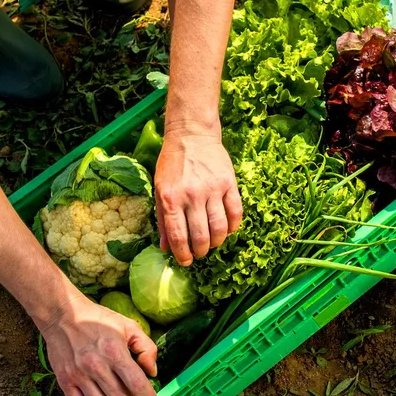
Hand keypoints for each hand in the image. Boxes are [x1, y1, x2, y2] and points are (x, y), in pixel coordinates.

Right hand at [39, 293, 158, 395]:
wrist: (62, 315)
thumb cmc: (97, 319)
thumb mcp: (128, 325)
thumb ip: (146, 348)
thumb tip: (152, 371)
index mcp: (114, 351)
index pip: (136, 383)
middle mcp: (96, 366)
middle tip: (132, 395)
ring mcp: (78, 374)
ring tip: (115, 395)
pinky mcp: (64, 380)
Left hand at [154, 130, 242, 265]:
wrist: (191, 134)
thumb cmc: (172, 163)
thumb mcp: (160, 189)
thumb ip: (162, 219)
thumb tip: (165, 248)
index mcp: (171, 198)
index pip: (178, 236)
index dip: (183, 254)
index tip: (185, 261)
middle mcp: (192, 195)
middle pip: (200, 236)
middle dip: (201, 251)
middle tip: (200, 252)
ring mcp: (212, 189)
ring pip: (219, 228)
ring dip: (217, 242)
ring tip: (213, 243)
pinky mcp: (229, 183)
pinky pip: (236, 212)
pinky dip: (233, 226)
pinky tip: (227, 229)